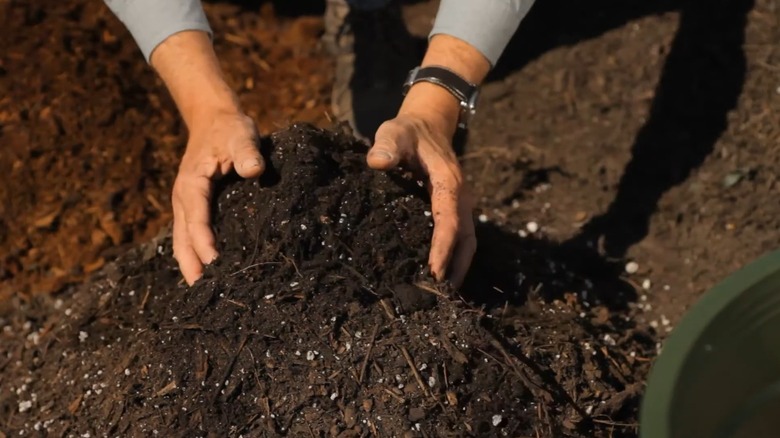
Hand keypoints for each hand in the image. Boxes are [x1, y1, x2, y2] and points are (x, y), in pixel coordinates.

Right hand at [172, 110, 264, 284]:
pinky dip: (197, 256)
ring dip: (192, 268)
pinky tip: (212, 274)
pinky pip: (190, 237)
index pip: (196, 223)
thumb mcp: (241, 135)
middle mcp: (183, 200)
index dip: (205, 246)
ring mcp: (186, 206)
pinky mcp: (194, 209)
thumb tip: (255, 171)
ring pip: (182, 244)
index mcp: (191, 186)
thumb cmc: (229, 129)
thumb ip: (248, 153)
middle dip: (192, 269)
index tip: (217, 267)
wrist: (213, 119)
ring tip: (208, 295)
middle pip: (182, 242)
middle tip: (208, 297)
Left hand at [367, 114, 475, 287]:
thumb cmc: (408, 132)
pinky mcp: (454, 210)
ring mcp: (460, 205)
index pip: (449, 221)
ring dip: (458, 268)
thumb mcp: (394, 133)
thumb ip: (386, 146)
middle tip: (438, 295)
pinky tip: (439, 276)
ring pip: (467, 242)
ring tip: (441, 294)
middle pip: (466, 239)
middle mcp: (460, 198)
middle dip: (455, 267)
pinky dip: (453, 258)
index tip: (434, 272)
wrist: (428, 125)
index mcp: (449, 183)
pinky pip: (459, 238)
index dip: (442, 248)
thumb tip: (377, 162)